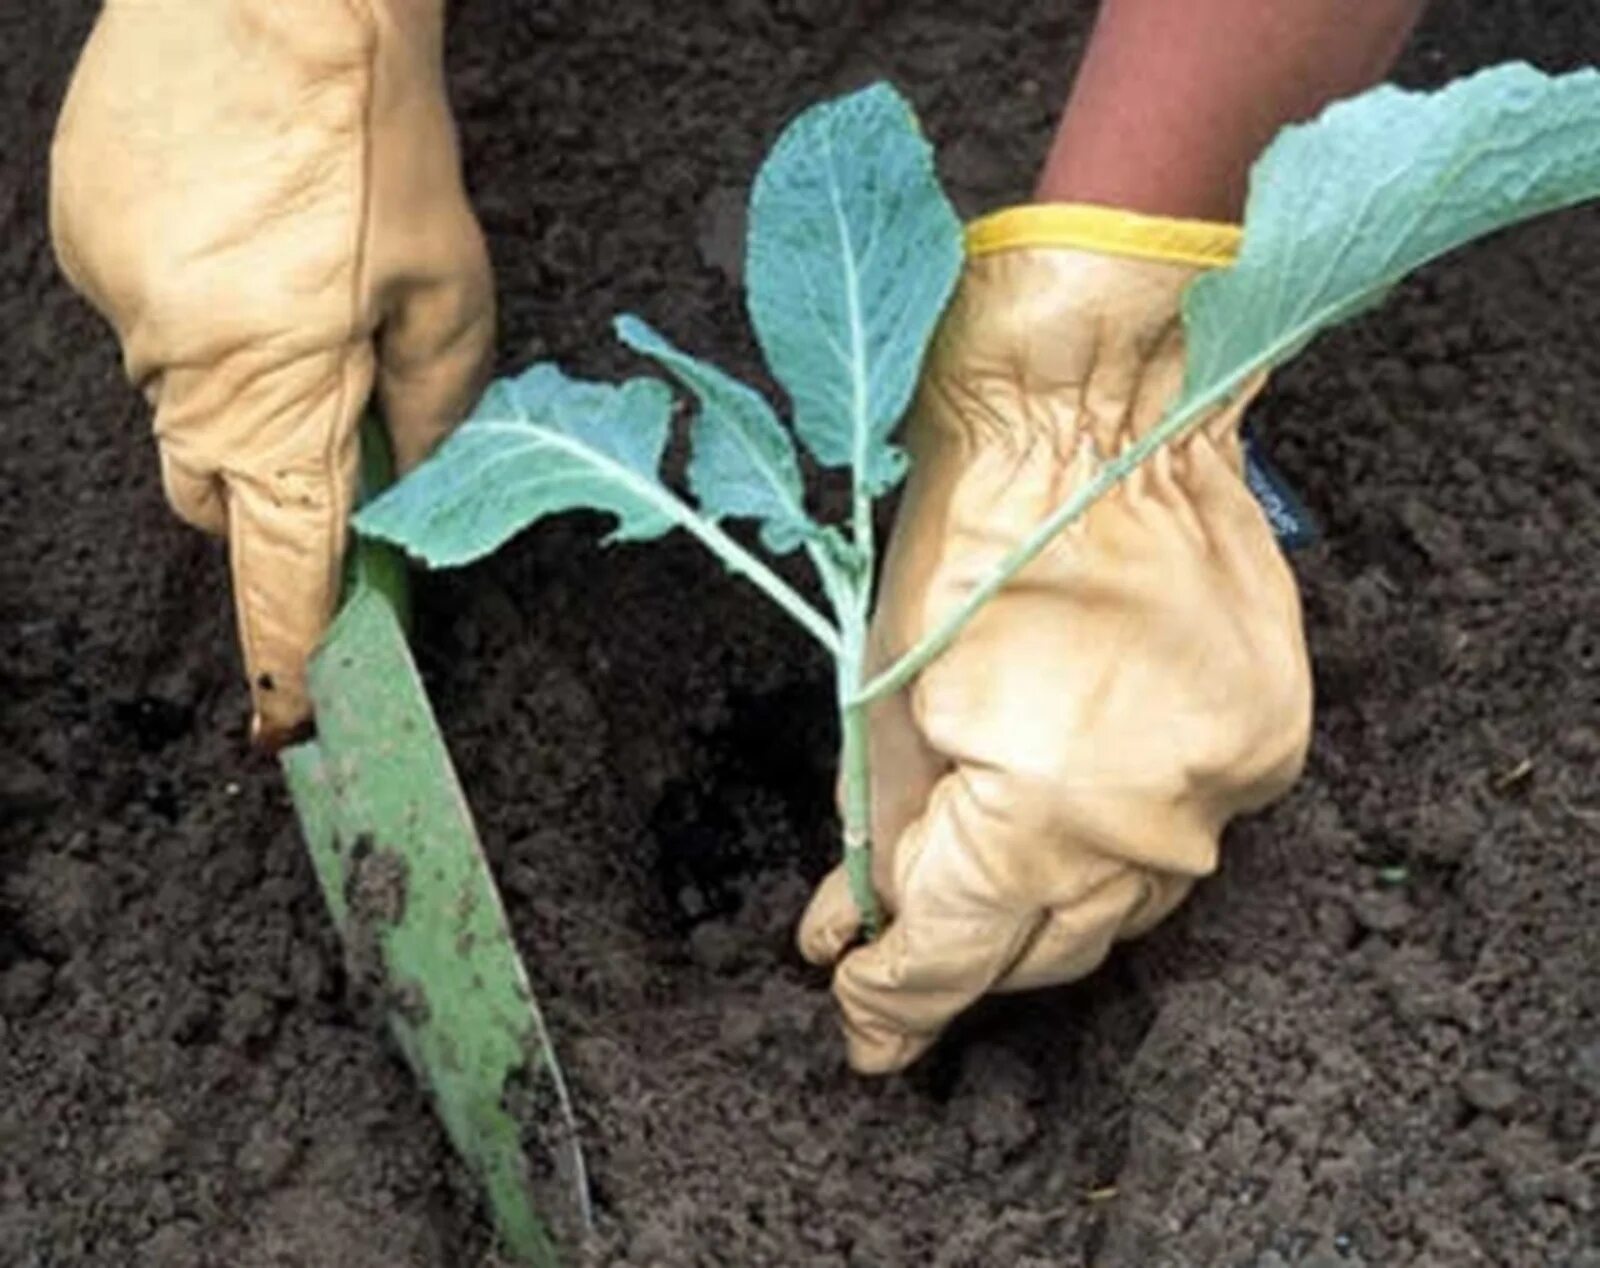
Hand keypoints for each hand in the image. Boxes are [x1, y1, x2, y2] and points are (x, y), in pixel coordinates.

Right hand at [50, 0, 493, 746]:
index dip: (288, 650)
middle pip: (214, 496)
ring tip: (296, 277)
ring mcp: (114, 307)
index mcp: (277, 398)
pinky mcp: (77, 243)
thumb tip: (408, 494)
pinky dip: (197, 307)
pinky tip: (244, 231)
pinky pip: (146, 319)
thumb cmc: (377, 132)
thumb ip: (432, 416)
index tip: (290, 722)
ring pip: (179, 401)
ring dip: (240, 379)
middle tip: (331, 411)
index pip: (280, 568)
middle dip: (270, 489)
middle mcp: (175, 372)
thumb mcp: (450, 292)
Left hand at [799, 207, 1312, 1073]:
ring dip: (1042, 907)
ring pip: (1124, 905)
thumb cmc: (967, 535)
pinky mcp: (1267, 740)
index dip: (893, 1000)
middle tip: (900, 952)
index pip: (954, 953)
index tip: (858, 1026)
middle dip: (966, 958)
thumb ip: (883, 838)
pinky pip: (1184, 833)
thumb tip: (861, 921)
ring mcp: (1224, 785)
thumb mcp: (885, 699)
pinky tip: (1067, 816)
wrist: (1093, 414)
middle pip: (1045, 950)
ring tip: (976, 882)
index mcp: (1041, 812)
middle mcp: (1151, 824)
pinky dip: (1115, 840)